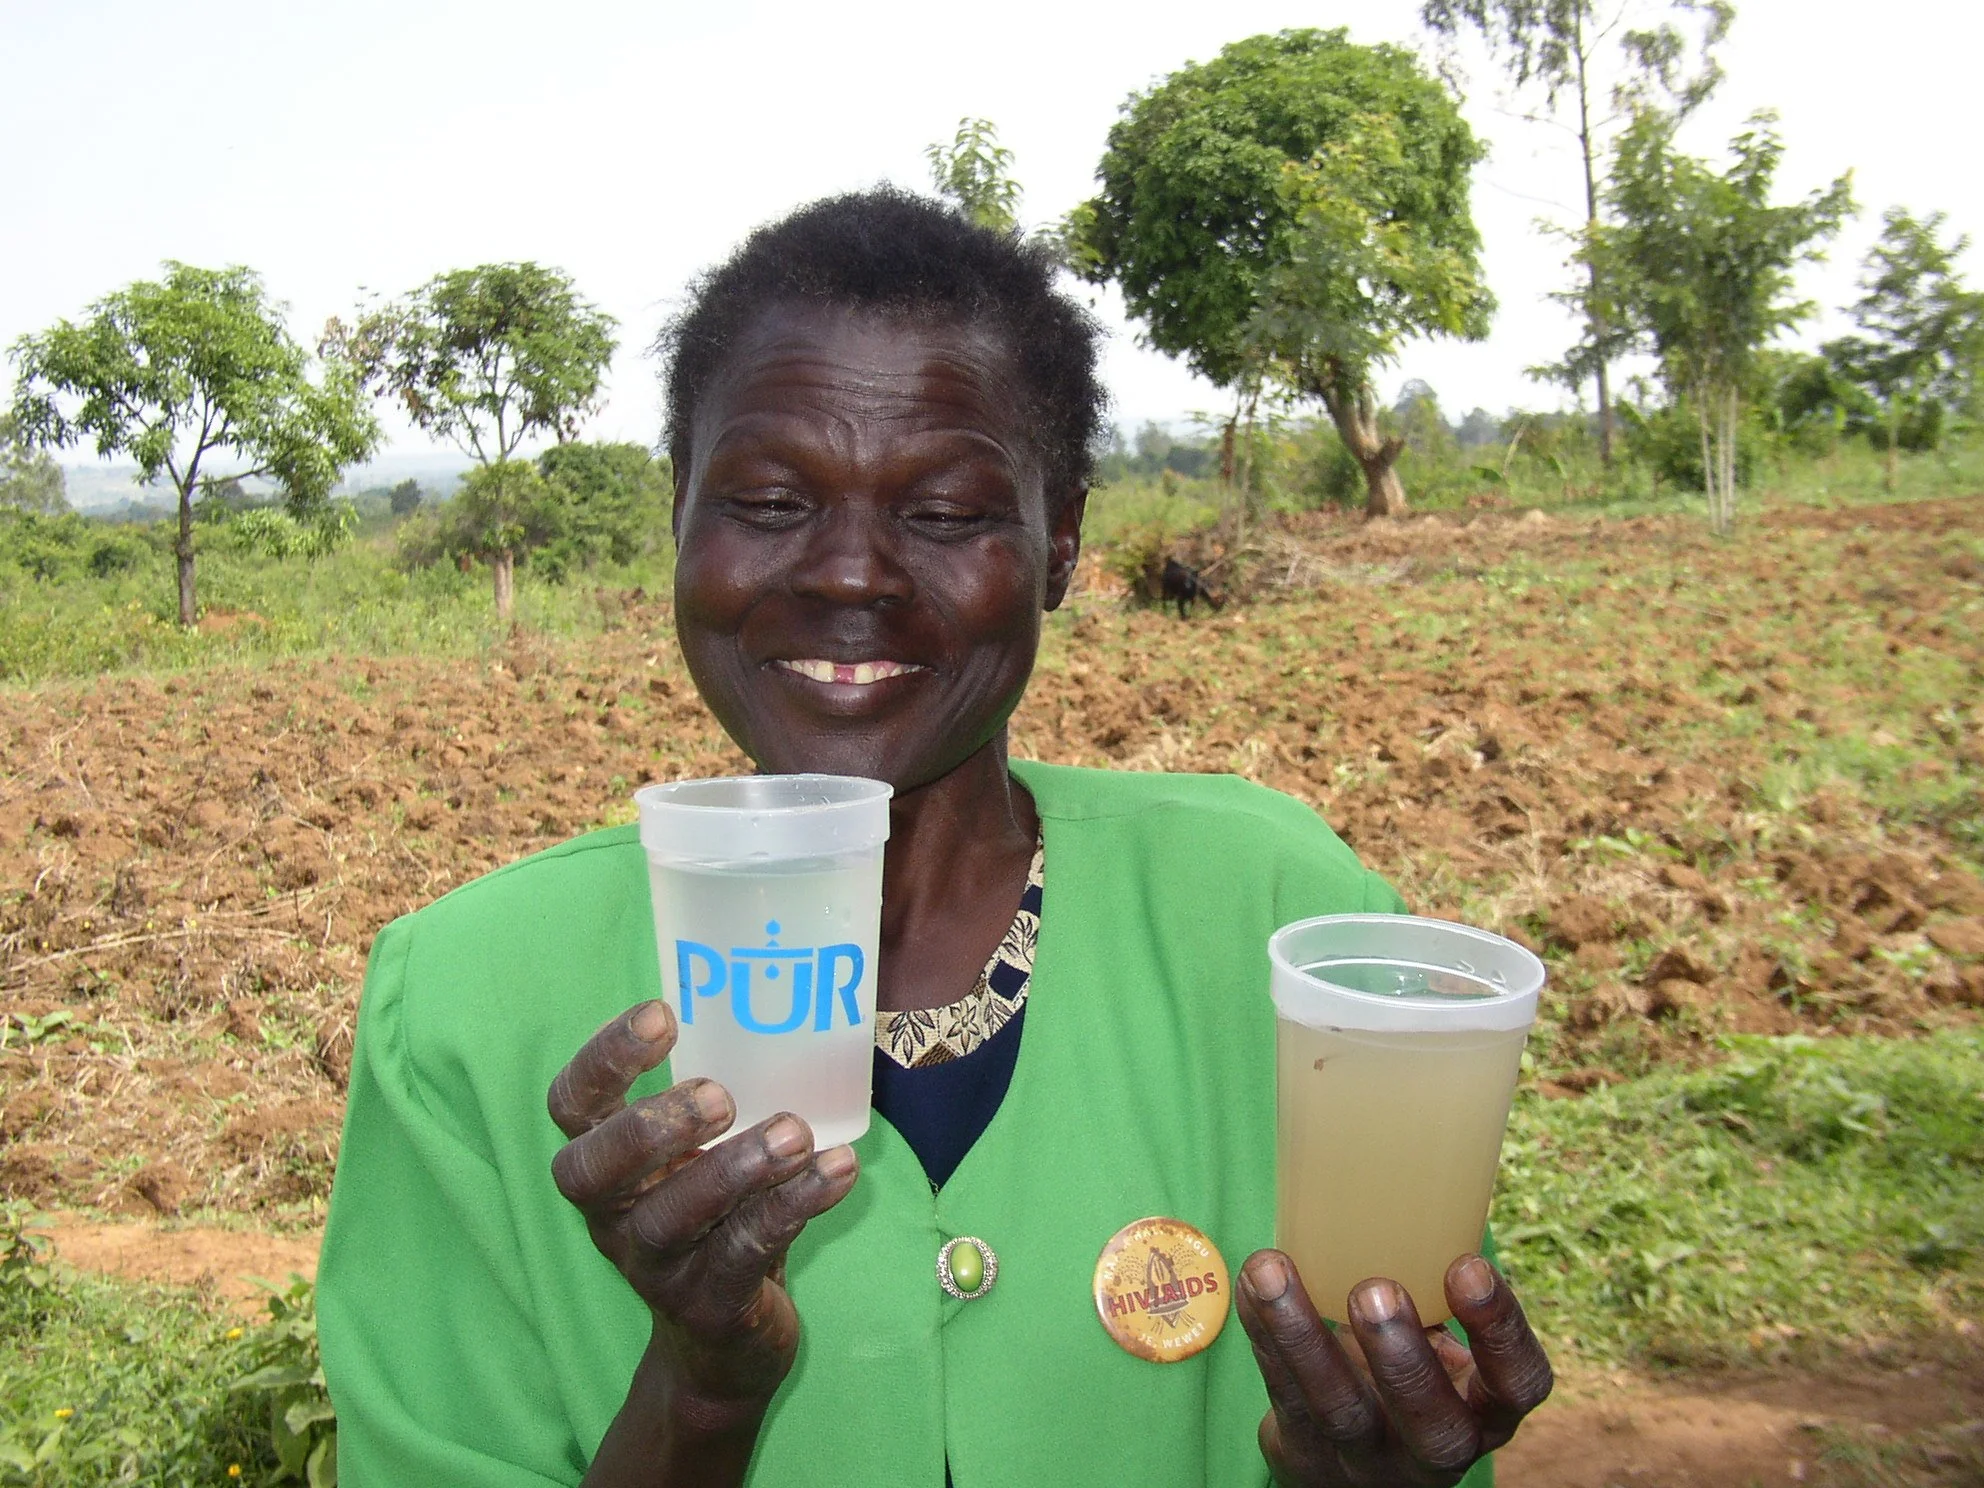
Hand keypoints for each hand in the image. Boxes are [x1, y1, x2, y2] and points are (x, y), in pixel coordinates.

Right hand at [547, 999, 858, 1415]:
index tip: (663, 1013)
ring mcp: (654, 1267)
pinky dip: (794, 1205)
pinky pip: (743, 1253)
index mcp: (607, 1166)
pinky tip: (838, 1169)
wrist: (725, 1344)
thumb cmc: (718, 1217)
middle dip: (653, 1125)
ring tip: (794, 1131)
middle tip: (719, 1095)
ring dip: (735, 1168)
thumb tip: (799, 994)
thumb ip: (725, 1096)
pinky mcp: (708, 1305)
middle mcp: (613, 1216)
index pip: (571, 1107)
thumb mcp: (704, 1156)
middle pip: (593, 1170)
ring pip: (674, 1217)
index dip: (603, 1059)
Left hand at [1235, 1251, 1552, 1487]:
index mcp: (1484, 1412)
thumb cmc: (1403, 1384)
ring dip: (1304, 1337)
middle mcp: (1436, 1450)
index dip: (1501, 1332)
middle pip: (1434, 1426)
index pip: (1518, 1385)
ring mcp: (1369, 1462)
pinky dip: (1262, 1334)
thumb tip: (1396, 1197)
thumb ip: (1430, 1303)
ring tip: (1273, 1271)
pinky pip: (1282, 1397)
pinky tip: (1249, 1283)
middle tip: (1375, 1290)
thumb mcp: (1437, 1357)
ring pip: (1340, 1413)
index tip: (1468, 1267)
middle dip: (1403, 1359)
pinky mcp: (1306, 1455)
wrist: (1347, 1470)